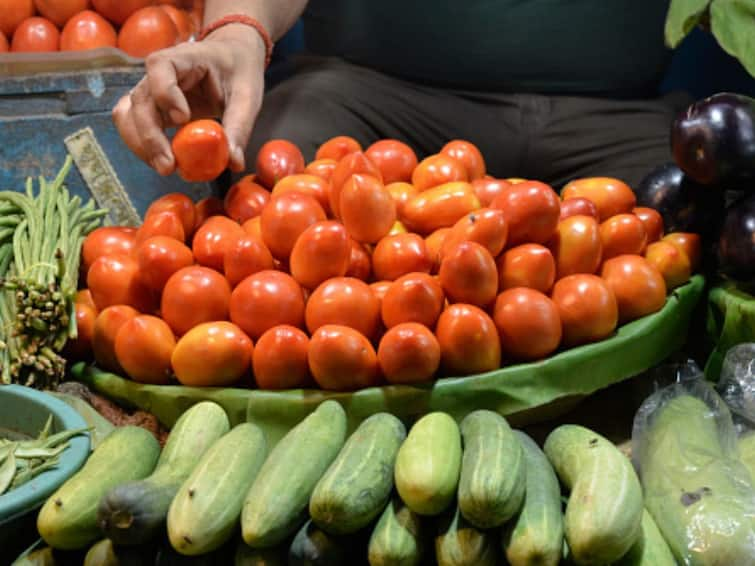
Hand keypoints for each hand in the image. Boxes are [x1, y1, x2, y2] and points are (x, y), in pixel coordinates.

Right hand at [112, 24, 265, 175]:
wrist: (231, 61)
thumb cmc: (238, 72)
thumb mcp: (247, 96)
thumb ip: (239, 127)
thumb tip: (234, 163)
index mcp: (184, 57)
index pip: (160, 67)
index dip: (166, 93)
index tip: (183, 119)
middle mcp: (158, 72)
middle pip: (140, 100)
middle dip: (150, 136)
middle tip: (168, 166)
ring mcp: (150, 90)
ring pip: (128, 115)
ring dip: (140, 144)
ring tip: (165, 167)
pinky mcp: (151, 108)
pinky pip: (132, 126)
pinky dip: (141, 146)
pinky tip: (162, 161)